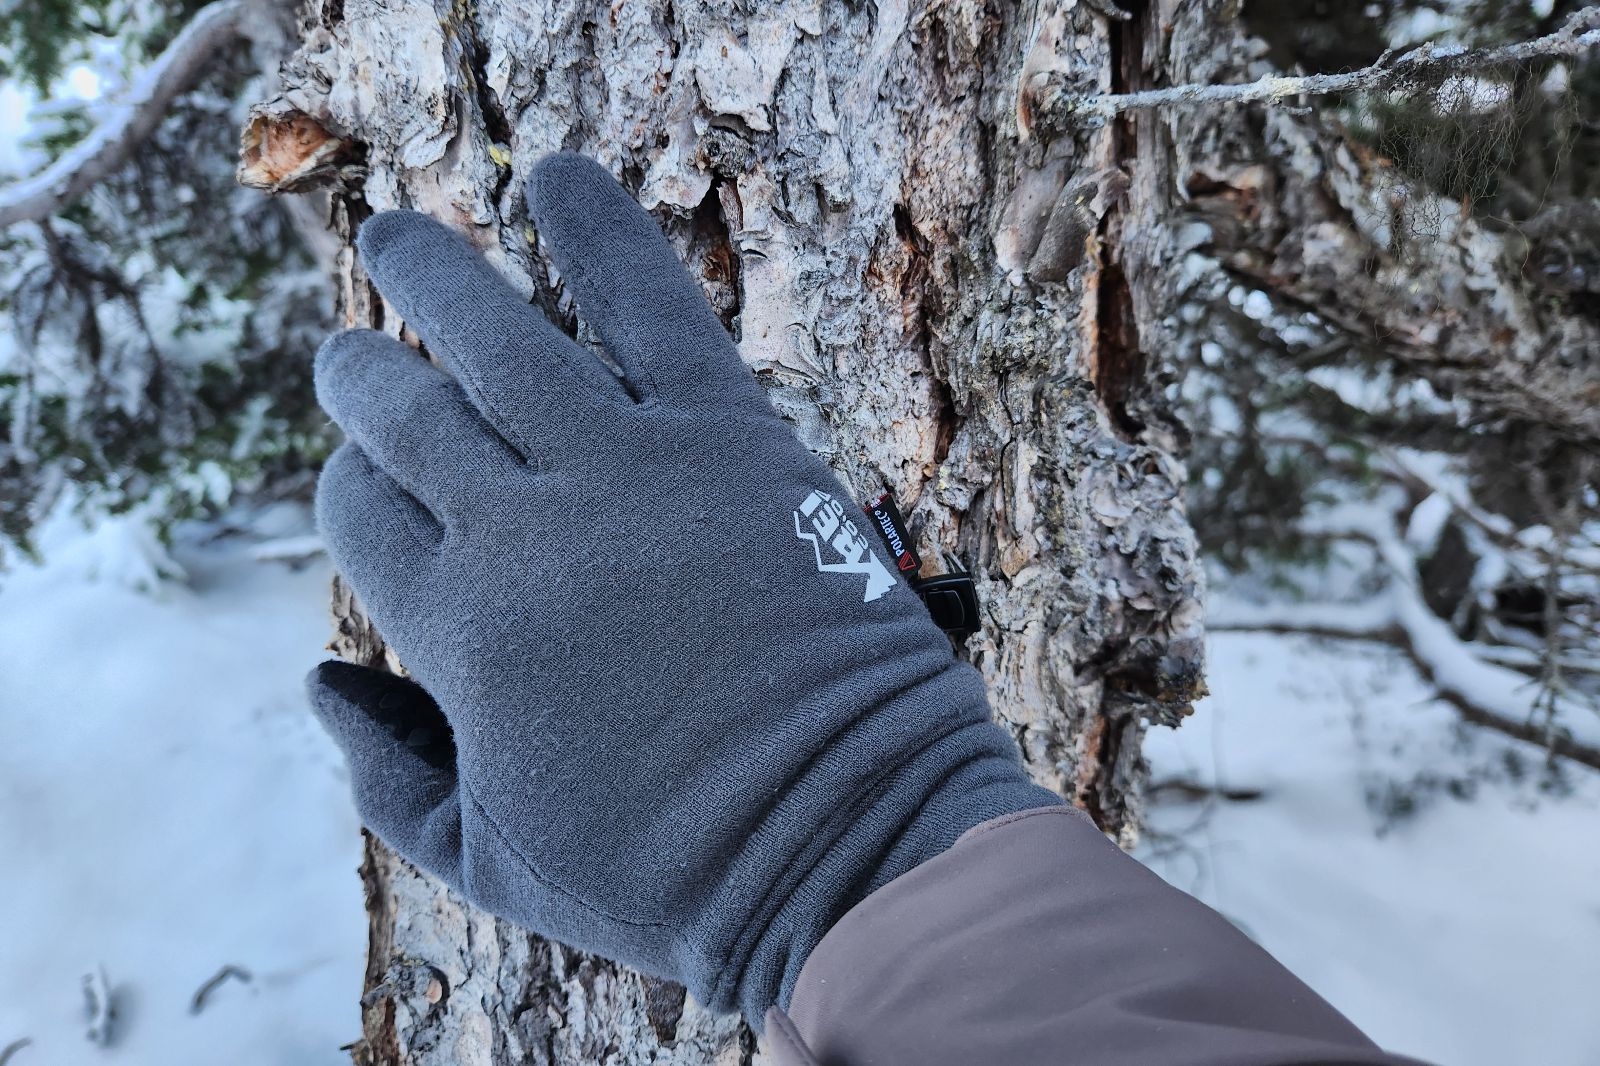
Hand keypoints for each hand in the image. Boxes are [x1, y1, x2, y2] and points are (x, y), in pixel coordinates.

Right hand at [306, 153, 1058, 1022]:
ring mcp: (629, 470)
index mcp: (455, 628)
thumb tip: (320, 681)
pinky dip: (599, 227)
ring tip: (394, 233)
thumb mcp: (492, 860)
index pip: (361, 506)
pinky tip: (558, 176)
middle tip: (353, 353)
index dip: (354, 482)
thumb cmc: (669, 867)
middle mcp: (524, 529)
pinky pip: (653, 302)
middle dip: (362, 370)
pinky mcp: (733, 436)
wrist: (844, 844)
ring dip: (426, 269)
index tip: (375, 479)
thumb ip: (385, 774)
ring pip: (495, 329)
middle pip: (403, 405)